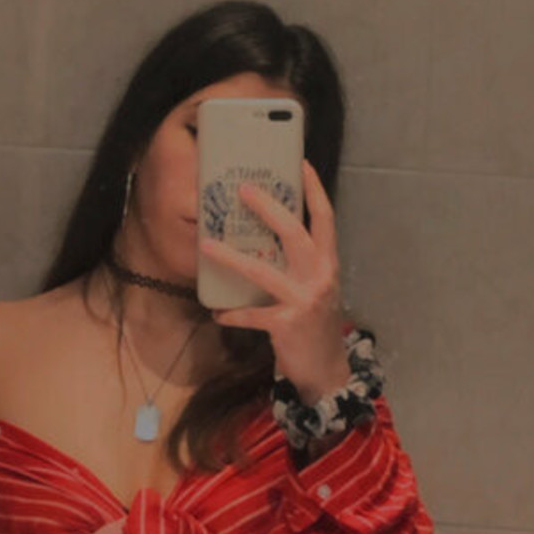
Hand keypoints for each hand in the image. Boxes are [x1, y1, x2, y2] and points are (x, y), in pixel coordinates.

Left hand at [199, 158, 350, 403]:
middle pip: (294, 233)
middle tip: (243, 189)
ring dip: (231, 258)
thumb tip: (269, 237)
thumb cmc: (316, 324)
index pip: (325, 218)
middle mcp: (320, 276)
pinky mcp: (286, 325)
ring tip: (206, 245)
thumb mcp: (316, 287)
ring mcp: (304, 300)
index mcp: (328, 262)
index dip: (314, 190)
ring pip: (262, 271)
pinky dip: (232, 313)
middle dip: (269, 209)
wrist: (327, 370)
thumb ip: (300, 264)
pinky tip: (216, 313)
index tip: (300, 163)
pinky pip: (251, 314)